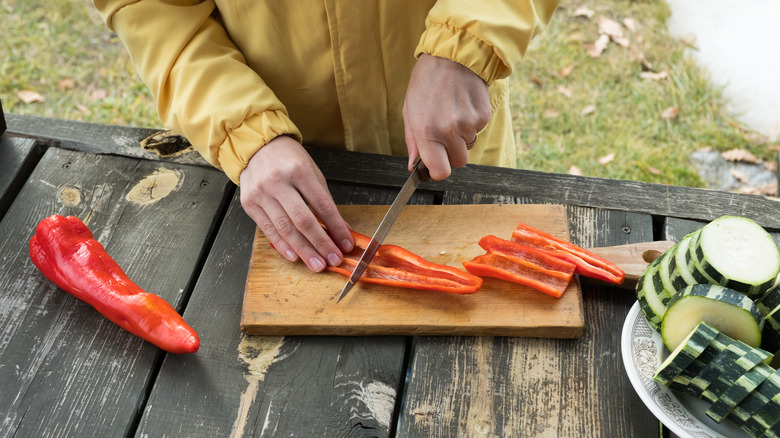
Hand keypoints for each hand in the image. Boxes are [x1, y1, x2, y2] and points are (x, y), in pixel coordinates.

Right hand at [239, 136, 353, 271]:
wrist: (256, 146)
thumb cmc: (288, 159)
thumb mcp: (311, 171)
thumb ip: (324, 200)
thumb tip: (340, 229)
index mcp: (299, 171)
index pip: (322, 205)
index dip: (336, 227)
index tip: (346, 244)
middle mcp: (277, 182)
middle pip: (302, 220)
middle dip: (320, 243)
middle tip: (333, 260)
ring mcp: (261, 193)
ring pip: (285, 229)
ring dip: (304, 250)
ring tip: (317, 264)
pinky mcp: (249, 204)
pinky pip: (268, 230)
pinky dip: (283, 245)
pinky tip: (295, 256)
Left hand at [402, 54, 491, 179]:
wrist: (451, 56)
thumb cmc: (426, 82)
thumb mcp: (410, 111)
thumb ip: (413, 142)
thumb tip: (415, 165)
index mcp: (427, 131)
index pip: (441, 171)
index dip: (439, 171)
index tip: (436, 164)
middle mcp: (449, 130)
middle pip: (459, 161)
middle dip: (452, 152)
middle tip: (444, 132)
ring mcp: (468, 123)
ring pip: (469, 145)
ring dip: (462, 135)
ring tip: (452, 111)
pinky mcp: (483, 115)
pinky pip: (478, 130)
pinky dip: (471, 122)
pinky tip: (462, 104)